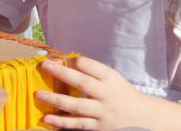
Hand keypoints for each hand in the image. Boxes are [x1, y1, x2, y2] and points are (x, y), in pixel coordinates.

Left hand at [35, 56, 155, 130]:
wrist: (142, 117)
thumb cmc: (121, 93)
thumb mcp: (112, 78)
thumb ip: (92, 72)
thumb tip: (65, 63)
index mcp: (110, 78)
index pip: (92, 66)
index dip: (75, 61)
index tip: (61, 57)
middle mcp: (106, 94)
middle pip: (83, 83)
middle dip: (62, 73)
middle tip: (45, 65)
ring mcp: (102, 112)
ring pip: (77, 106)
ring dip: (56, 100)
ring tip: (39, 94)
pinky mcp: (98, 127)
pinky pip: (78, 124)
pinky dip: (62, 122)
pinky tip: (48, 118)